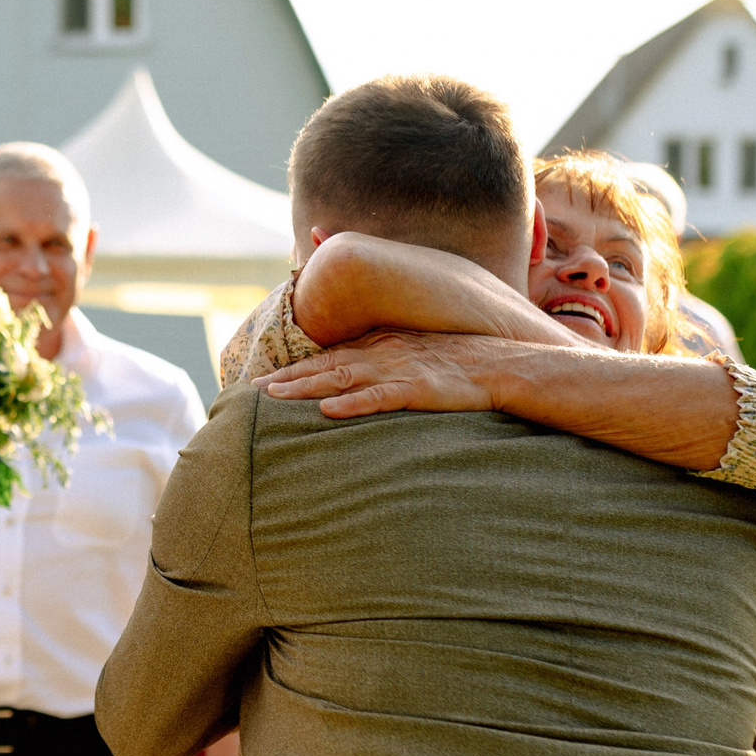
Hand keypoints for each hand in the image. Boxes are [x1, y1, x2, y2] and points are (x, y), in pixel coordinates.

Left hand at [258, 331, 528, 419]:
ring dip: (307, 388)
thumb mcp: (415, 352)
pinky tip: (328, 411)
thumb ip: (385, 357)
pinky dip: (353, 404)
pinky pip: (379, 398)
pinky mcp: (417, 389)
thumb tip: (358, 377)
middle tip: (254, 390)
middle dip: (289, 378)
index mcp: (381, 344)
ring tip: (276, 397)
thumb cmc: (458, 364)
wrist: (501, 364)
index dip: (296, 368)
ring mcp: (398, 370)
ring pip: (343, 379)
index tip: (265, 380)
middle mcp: (382, 353)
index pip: (329, 356)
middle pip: (326, 366)